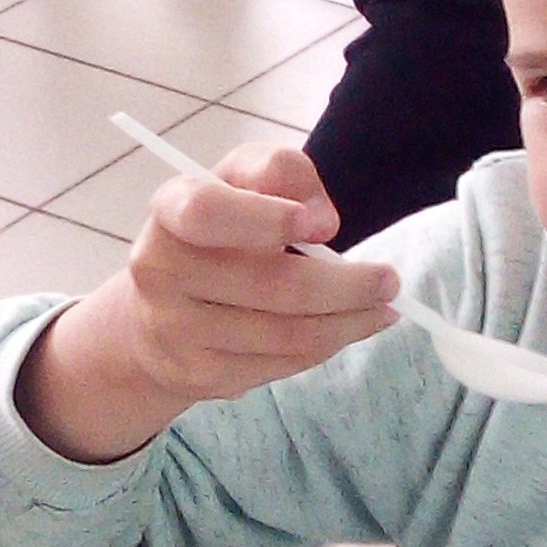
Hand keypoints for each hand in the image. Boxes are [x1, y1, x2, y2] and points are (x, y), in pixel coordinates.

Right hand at [18, 144, 395, 463]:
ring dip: (350, 322)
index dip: (267, 219)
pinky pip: (282, 364)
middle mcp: (160, 272)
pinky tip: (346, 329)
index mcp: (170, 211)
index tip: (326, 226)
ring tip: (382, 308)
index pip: (207, 212)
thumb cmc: (217, 231)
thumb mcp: (239, 181)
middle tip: (390, 281)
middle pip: (273, 286)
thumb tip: (323, 222)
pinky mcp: (199, 375)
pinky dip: (326, 346)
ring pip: (288, 334)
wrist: (157, 314)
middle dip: (348, 285)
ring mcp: (176, 330)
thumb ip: (280, 172)